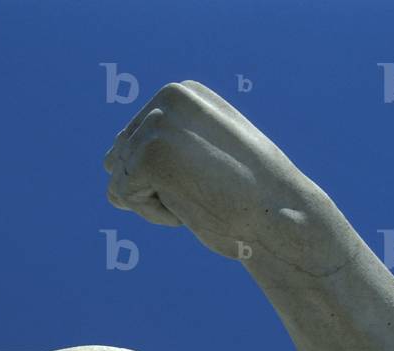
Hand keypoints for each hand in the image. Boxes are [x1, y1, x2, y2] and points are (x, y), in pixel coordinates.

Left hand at [104, 81, 325, 259]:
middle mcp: (167, 97)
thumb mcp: (208, 149)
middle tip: (204, 186)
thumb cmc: (251, 193)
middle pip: (118, 157)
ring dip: (153, 199)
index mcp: (181, 92)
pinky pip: (121, 196)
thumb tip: (112, 157)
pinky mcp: (147, 155)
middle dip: (152, 184)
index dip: (163, 172)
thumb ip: (168, 140)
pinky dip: (153, 213)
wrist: (281, 214)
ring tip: (200, 192)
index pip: (132, 140)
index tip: (208, 173)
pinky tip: (191, 203)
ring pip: (118, 177)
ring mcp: (156, 124)